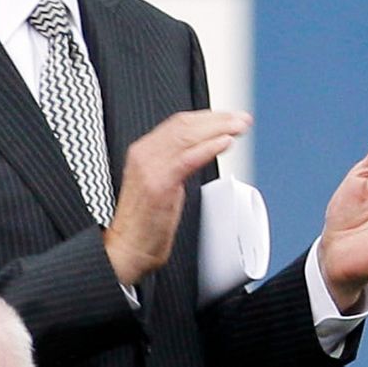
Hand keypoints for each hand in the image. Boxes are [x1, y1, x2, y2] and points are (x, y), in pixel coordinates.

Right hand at [104, 110, 249, 284]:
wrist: (126, 249)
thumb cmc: (144, 223)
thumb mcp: (160, 183)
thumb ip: (176, 164)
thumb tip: (202, 151)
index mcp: (143, 151)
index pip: (178, 123)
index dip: (207, 117)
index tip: (229, 117)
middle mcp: (144, 154)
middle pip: (184, 125)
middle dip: (217, 119)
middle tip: (241, 119)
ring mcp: (150, 167)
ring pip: (188, 136)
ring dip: (218, 128)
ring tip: (239, 127)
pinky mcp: (159, 184)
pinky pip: (188, 158)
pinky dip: (209, 147)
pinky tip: (224, 142)